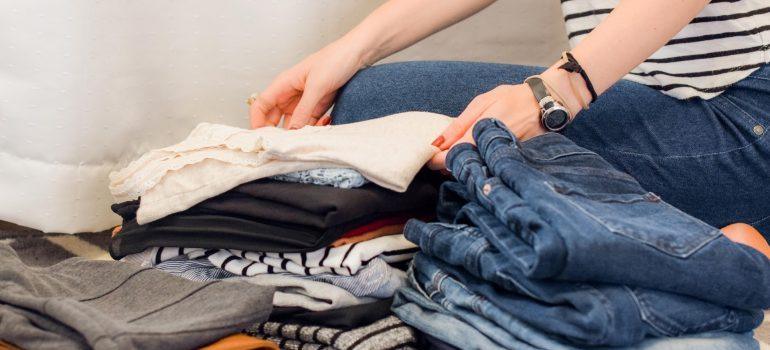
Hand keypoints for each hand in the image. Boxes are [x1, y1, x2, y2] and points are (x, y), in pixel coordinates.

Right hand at [249, 39, 366, 128]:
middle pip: (274, 117)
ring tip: (311, 135)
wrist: (358, 54)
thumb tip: (292, 131)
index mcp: (284, 84)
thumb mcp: (317, 86)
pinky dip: (315, 127)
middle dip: (279, 132)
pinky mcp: (318, 105)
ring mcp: (304, 100)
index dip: (257, 121)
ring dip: (300, 131)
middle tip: (287, 145)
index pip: (261, 104)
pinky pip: (310, 122)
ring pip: (293, 123)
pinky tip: (325, 123)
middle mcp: (291, 93)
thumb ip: (304, 110)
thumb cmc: (335, 59)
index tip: (262, 138)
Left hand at [427, 84, 546, 169]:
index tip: (429, 157)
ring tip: (459, 153)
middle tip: (442, 155)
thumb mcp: (481, 103)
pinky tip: (476, 156)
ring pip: (475, 171)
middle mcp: (490, 149)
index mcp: (480, 133)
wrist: (545, 104)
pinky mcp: (509, 162)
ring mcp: (500, 158)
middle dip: (448, 165)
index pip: (451, 157)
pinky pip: (488, 168)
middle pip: (461, 168)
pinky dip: (478, 165)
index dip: (436, 160)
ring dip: (463, 166)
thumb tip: (437, 143)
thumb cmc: (512, 99)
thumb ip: (458, 124)